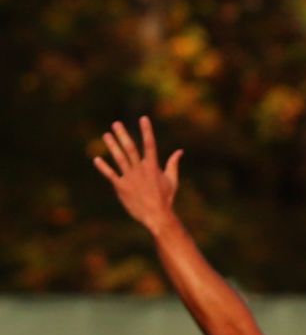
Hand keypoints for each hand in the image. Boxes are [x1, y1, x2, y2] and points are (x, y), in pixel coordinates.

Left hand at [94, 118, 184, 234]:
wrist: (157, 215)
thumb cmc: (166, 198)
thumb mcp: (172, 180)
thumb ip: (173, 164)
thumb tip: (180, 151)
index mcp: (153, 166)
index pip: (150, 144)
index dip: (147, 131)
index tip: (143, 119)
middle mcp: (140, 169)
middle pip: (130, 148)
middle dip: (123, 135)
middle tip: (116, 124)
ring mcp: (130, 177)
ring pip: (119, 158)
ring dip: (112, 146)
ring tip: (106, 135)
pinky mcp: (121, 186)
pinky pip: (111, 174)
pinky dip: (103, 167)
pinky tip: (97, 159)